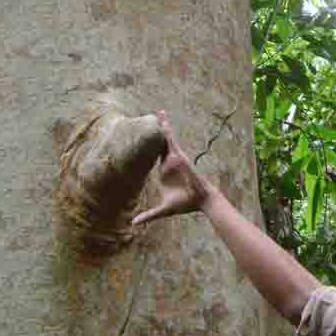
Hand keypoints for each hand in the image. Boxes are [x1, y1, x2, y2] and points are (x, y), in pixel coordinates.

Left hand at [132, 110, 213, 224]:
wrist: (200, 201)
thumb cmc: (185, 204)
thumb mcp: (163, 210)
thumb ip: (149, 215)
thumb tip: (134, 223)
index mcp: (164, 172)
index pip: (154, 156)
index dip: (147, 146)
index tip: (140, 137)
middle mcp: (169, 162)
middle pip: (159, 143)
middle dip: (156, 130)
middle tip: (150, 116)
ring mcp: (175, 158)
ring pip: (166, 139)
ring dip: (163, 125)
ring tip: (159, 112)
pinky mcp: (179, 156)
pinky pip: (171, 141)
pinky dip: (167, 131)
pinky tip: (163, 121)